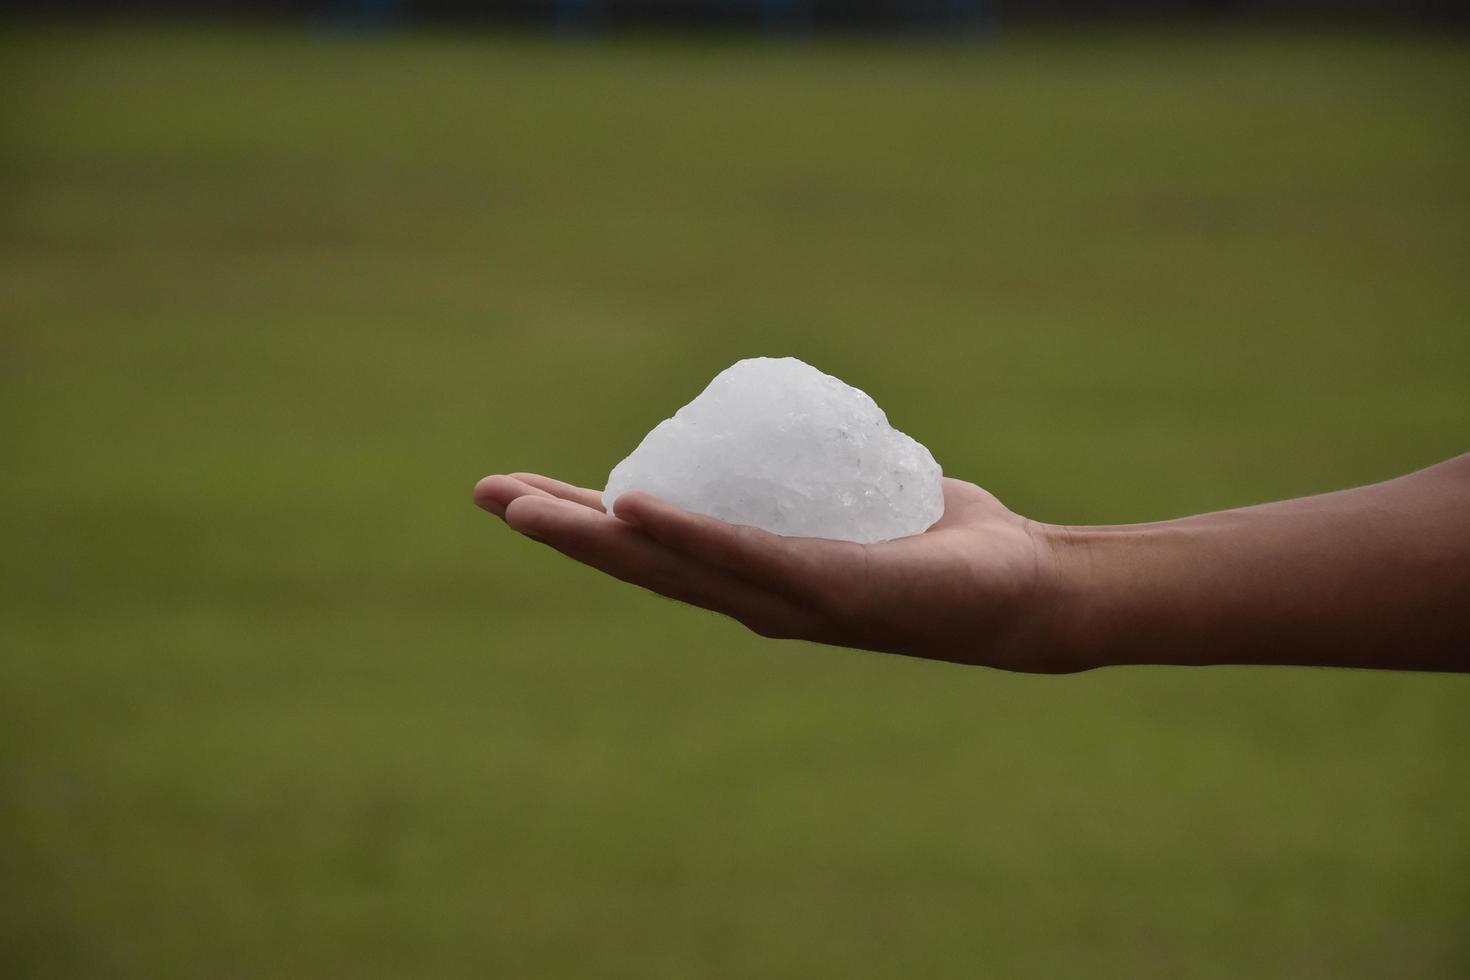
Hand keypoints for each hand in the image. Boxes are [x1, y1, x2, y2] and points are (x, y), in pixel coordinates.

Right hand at [473, 473, 1074, 672]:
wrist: (1018, 593)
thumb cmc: (939, 546)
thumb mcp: (860, 497)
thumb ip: (820, 474)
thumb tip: (799, 426)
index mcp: (753, 573)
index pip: (652, 542)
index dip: (581, 517)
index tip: (517, 488)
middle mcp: (753, 595)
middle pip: (638, 559)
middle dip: (558, 528)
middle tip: (484, 492)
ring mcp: (782, 599)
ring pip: (669, 564)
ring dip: (594, 534)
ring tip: (524, 506)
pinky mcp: (825, 589)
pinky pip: (742, 554)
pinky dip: (684, 531)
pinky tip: (632, 506)